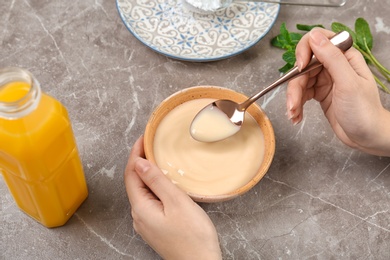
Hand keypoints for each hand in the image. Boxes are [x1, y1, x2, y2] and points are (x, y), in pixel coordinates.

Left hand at [124, 136, 221, 259]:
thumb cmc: (192, 236)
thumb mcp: (176, 202)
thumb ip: (157, 181)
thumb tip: (140, 163)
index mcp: (141, 208)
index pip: (131, 174)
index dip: (136, 153)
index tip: (144, 137)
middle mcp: (139, 216)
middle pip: (134, 182)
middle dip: (140, 161)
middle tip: (152, 143)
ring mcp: (147, 222)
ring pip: (142, 191)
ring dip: (148, 173)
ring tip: (158, 158)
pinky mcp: (156, 226)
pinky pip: (150, 200)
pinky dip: (154, 186)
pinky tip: (164, 181)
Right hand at [286, 28, 389, 155]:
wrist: (367, 137)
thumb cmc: (364, 111)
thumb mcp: (348, 83)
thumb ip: (332, 58)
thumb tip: (314, 37)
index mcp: (345, 57)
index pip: (318, 41)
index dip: (305, 52)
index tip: (301, 68)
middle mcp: (333, 65)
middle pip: (304, 65)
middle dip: (295, 85)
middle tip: (293, 103)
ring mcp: (325, 79)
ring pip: (299, 81)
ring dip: (293, 98)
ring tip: (293, 114)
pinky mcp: (319, 93)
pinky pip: (301, 93)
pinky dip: (296, 105)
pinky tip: (296, 116)